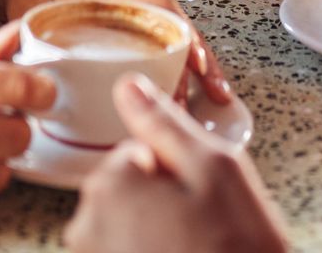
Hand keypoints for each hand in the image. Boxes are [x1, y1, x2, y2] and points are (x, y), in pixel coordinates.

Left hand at [3, 0, 230, 104]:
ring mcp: (129, 11)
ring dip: (192, 67)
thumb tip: (59, 75)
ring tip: (205, 103)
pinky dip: (177, 67)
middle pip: (175, 25)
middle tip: (209, 96)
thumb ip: (46, 34)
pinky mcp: (126, 26)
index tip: (197, 62)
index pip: (158, 4)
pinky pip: (160, 43)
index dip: (183, 33)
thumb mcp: (36, 10)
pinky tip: (182, 95)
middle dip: (199, 59)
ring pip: (173, 37)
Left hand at [65, 74, 286, 252]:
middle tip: (201, 228)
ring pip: (127, 226)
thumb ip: (164, 123)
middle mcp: (85, 227)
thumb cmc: (236, 248)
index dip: (174, 171)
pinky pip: (128, 250)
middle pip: (125, 192)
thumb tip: (127, 85)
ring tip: (194, 250)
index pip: (135, 154)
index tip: (199, 199)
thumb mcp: (215, 169)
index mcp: (109, 186)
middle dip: (161, 202)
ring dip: (157, 234)